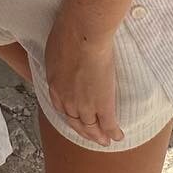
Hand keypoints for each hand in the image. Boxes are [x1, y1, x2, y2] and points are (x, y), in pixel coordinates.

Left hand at [44, 18, 123, 146]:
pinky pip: (108, 123)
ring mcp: (84, 104)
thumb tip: (61, 59)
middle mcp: (66, 100)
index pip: (61, 108)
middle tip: (92, 136)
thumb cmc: (67, 33)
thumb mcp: (55, 49)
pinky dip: (113, 132)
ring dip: (98, 135)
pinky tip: (118, 136)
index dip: (70, 116)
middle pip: (75, 122)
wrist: (82, 34)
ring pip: (91, 126)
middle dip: (84, 131)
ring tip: (105, 140)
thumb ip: (59, 61)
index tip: (76, 120)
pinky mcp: (102, 103)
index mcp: (54, 85)